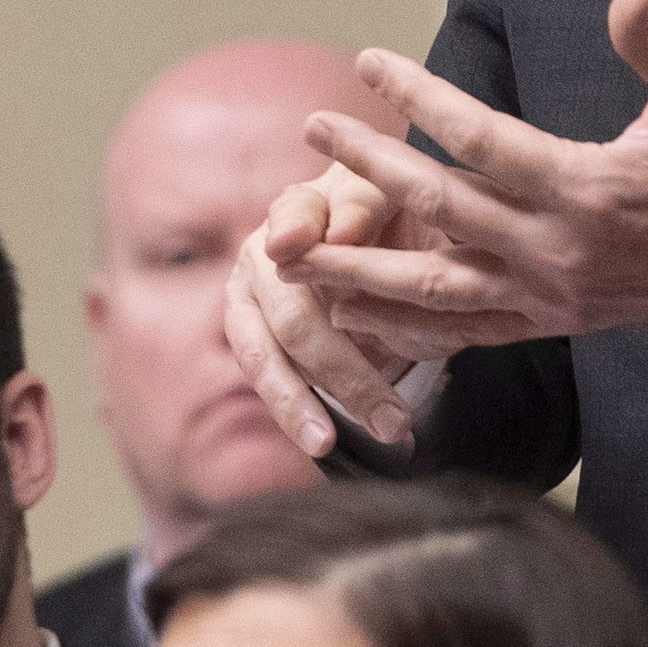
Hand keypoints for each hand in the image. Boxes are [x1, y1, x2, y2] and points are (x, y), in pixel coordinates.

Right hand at [224, 160, 529, 453]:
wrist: (386, 247)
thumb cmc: (395, 224)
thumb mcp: (396, 203)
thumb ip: (367, 208)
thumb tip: (343, 232)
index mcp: (305, 205)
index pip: (297, 214)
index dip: (297, 230)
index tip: (291, 246)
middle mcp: (266, 249)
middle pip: (293, 312)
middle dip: (341, 367)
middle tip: (389, 415)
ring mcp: (250, 295)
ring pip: (264, 355)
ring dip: (298, 402)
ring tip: (326, 443)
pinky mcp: (250, 335)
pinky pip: (268, 377)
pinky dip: (295, 410)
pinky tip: (320, 441)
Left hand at [281, 0, 647, 349]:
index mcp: (587, 188)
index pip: (481, 138)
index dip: (420, 97)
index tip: (370, 60)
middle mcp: (557, 250)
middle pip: (439, 209)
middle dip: (367, 167)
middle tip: (311, 127)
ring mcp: (550, 296)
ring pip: (434, 290)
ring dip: (359, 271)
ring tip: (293, 253)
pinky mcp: (552, 324)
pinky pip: (464, 334)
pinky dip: (404, 330)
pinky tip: (351, 319)